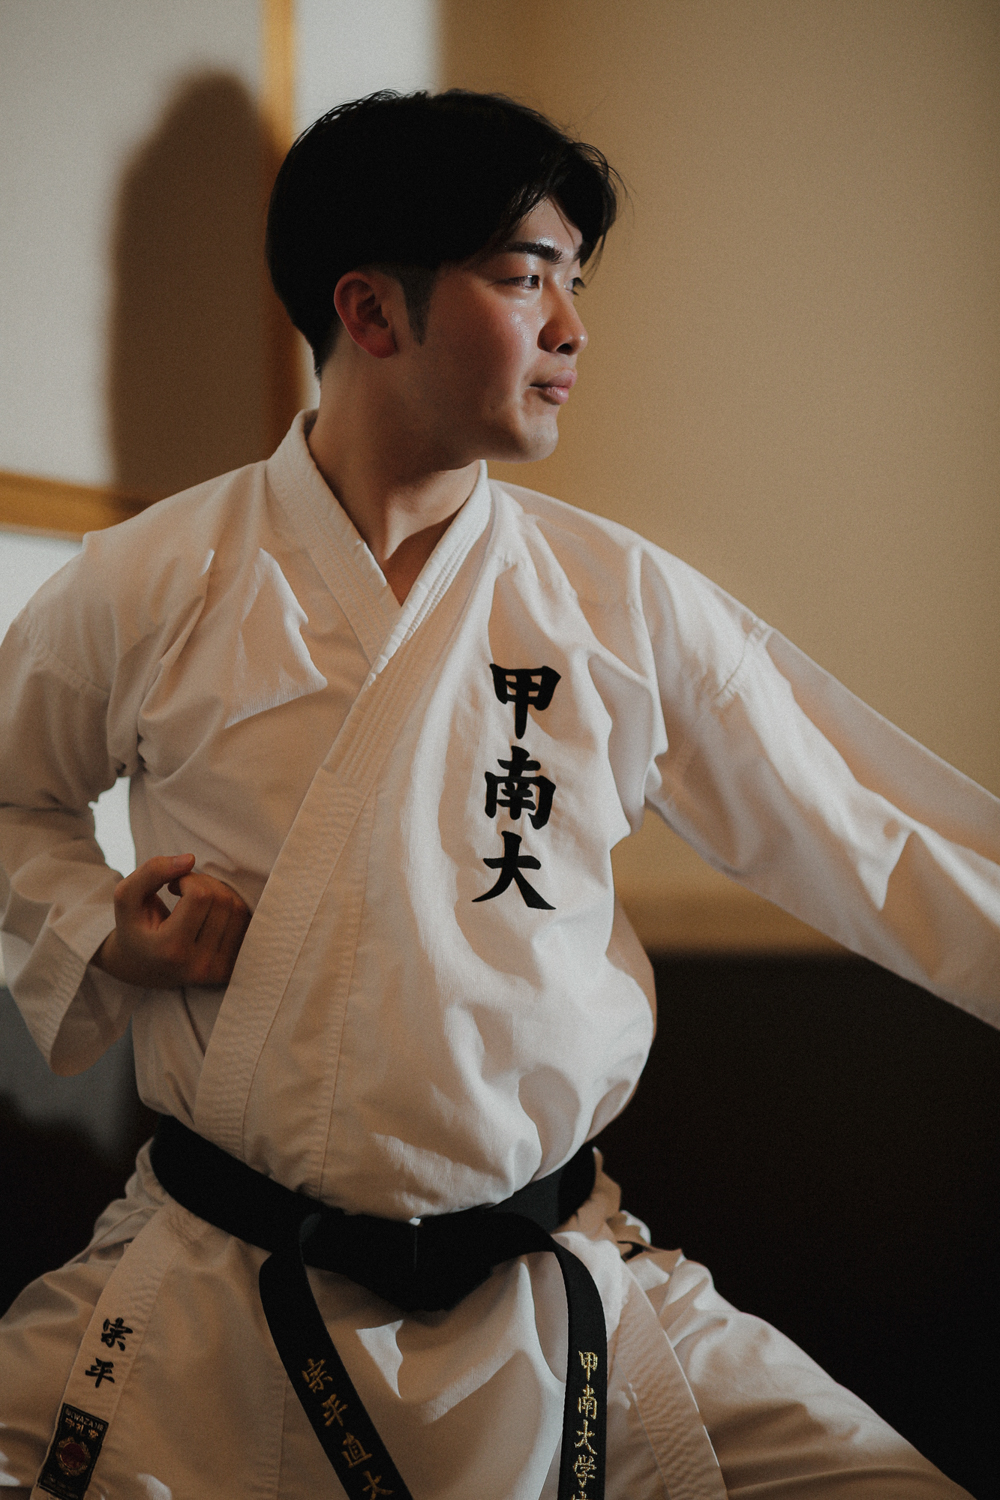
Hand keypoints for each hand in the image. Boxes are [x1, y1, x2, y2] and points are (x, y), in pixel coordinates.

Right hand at [92, 854, 250, 988]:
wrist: (139, 966)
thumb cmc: (134, 926)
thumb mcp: (126, 896)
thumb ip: (152, 871)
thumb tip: (191, 859)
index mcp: (170, 950)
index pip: (200, 895)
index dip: (188, 879)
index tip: (172, 885)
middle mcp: (197, 965)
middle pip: (221, 901)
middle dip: (203, 884)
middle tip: (183, 890)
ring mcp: (216, 971)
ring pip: (237, 909)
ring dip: (218, 893)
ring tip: (194, 901)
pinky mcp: (228, 970)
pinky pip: (244, 923)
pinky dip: (228, 908)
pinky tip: (207, 913)